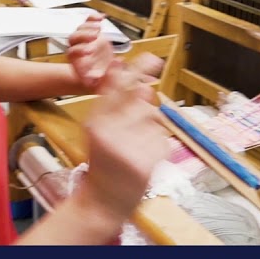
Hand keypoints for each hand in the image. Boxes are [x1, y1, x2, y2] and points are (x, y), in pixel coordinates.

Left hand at [67, 14, 114, 90]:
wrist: (96, 72)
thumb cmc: (96, 79)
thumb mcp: (99, 81)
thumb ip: (103, 76)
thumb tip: (110, 68)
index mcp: (76, 61)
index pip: (72, 52)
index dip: (79, 50)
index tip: (89, 51)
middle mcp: (77, 48)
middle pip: (73, 38)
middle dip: (84, 36)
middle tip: (95, 36)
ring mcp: (83, 39)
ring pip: (80, 29)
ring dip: (89, 26)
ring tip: (99, 28)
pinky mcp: (90, 32)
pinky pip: (88, 22)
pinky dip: (93, 18)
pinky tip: (102, 18)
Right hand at [74, 55, 169, 226]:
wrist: (102, 202)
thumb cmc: (102, 163)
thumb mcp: (99, 131)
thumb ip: (113, 105)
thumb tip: (130, 75)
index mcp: (96, 123)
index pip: (117, 88)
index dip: (135, 70)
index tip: (151, 57)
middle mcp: (111, 133)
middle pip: (140, 98)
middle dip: (146, 94)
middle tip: (150, 81)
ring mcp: (130, 148)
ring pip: (154, 118)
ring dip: (151, 124)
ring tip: (138, 140)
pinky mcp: (146, 164)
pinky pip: (163, 139)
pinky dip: (158, 144)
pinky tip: (145, 155)